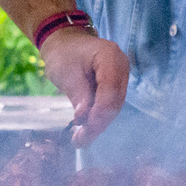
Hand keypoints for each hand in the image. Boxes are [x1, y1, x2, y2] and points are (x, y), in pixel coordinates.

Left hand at [39, 27, 129, 141]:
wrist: (66, 43)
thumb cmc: (64, 54)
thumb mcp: (66, 73)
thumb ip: (78, 95)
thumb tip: (83, 120)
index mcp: (110, 56)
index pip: (110, 89)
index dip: (99, 111)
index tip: (85, 128)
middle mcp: (121, 66)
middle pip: (115, 101)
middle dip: (98, 123)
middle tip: (81, 141)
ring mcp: (121, 76)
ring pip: (114, 106)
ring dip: (98, 125)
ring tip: (81, 140)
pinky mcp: (116, 86)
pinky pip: (110, 105)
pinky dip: (98, 118)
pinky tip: (86, 131)